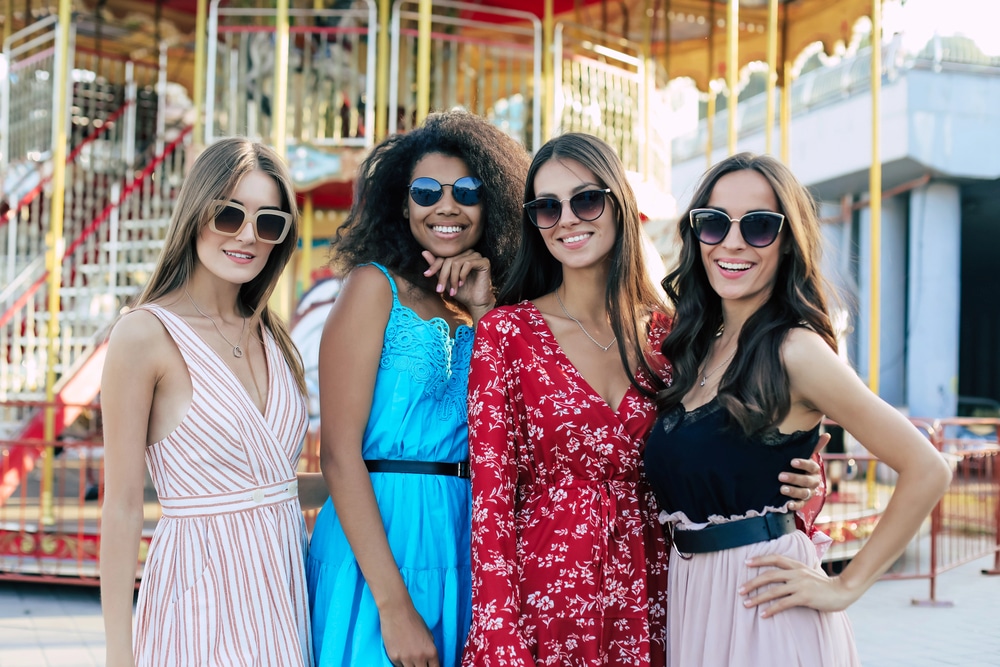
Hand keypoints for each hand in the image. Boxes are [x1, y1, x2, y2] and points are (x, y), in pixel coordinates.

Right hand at [379, 601, 439, 666]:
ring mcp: (406, 659)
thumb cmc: (413, 619)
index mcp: (431, 651)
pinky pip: (399, 666)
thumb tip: (429, 659)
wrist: (396, 612)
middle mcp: (419, 657)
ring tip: (410, 657)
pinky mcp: (394, 658)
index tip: (430, 666)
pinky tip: (401, 652)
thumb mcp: (428, 634)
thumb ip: (429, 648)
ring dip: (411, 666)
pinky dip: (401, 662)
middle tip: (420, 663)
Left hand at [422, 250, 493, 318]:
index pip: (444, 255)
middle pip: (449, 259)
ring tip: (453, 289)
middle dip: (443, 275)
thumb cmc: (461, 291)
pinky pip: (468, 263)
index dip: (434, 265)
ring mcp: (477, 256)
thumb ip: (436, 266)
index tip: (426, 274)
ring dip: (453, 278)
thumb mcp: (445, 279)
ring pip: (457, 262)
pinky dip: (462, 275)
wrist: (475, 302)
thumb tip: (424, 252)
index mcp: (460, 255)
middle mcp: (468, 253)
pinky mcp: (484, 262)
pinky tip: (462, 283)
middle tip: (440, 289)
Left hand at [739, 553, 858, 616]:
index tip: (746, 563)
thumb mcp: (809, 572)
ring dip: (757, 597)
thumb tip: (782, 573)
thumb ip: (796, 572)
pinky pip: (784, 603)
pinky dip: (771, 609)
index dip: (760, 559)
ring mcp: (800, 585)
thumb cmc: (824, 584)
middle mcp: (797, 573)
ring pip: (773, 590)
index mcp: (797, 565)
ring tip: (746, 603)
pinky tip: (763, 614)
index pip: (775, 558)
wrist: (842, 591)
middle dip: (752, 582)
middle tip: (739, 589)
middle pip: (769, 575)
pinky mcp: (804, 597)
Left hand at [777, 433, 826, 510]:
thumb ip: (814, 447)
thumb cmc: (799, 466)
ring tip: (782, 489)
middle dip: (794, 478)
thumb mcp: (804, 456)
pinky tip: (787, 504)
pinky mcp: (803, 502)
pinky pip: (801, 505)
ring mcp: (809, 493)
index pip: (811, 466)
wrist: (796, 481)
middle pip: (807, 481)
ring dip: (793, 491)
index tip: (792, 461)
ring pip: (804, 493)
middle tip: (780, 476)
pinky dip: (795, 505)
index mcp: (814, 469)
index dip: (803, 464)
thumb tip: (827, 435)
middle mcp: (814, 481)